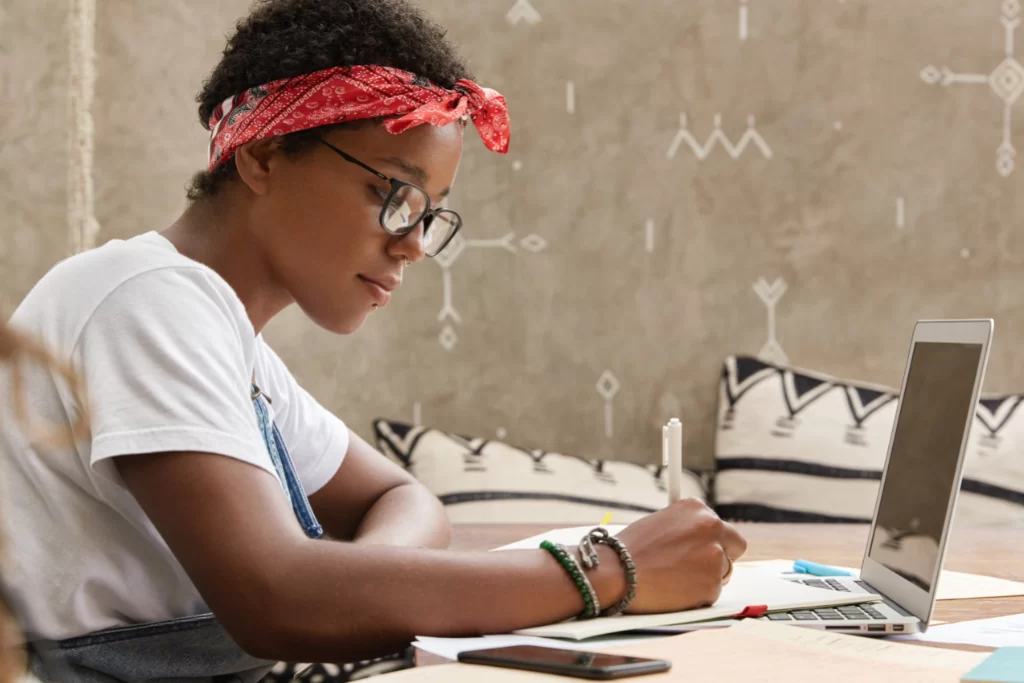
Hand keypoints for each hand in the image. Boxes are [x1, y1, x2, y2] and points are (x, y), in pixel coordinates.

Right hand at [614, 498, 746, 613]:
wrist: (617, 572)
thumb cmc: (629, 549)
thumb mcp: (659, 522)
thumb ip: (684, 528)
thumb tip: (695, 540)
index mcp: (697, 508)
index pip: (720, 526)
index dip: (710, 540)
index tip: (698, 549)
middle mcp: (711, 527)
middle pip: (735, 545)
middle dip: (723, 556)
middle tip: (700, 567)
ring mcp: (714, 556)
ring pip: (723, 571)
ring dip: (706, 577)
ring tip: (674, 579)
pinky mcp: (712, 584)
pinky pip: (712, 593)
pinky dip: (697, 596)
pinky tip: (673, 591)